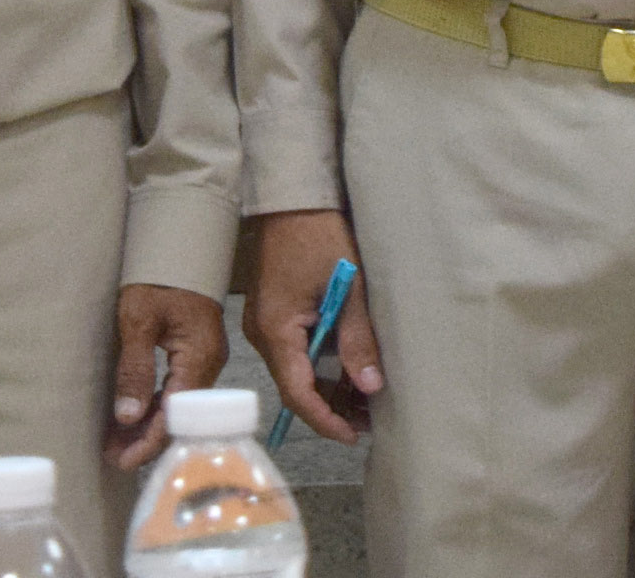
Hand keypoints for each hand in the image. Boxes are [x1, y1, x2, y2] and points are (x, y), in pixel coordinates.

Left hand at [106, 284, 230, 469]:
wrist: (180, 245)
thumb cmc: (159, 278)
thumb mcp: (139, 322)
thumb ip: (135, 369)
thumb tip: (128, 417)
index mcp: (200, 357)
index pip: (176, 415)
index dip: (148, 443)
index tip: (121, 462)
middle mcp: (209, 363)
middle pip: (180, 415)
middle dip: (146, 440)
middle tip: (111, 457)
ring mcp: (205, 358)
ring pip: (178, 405)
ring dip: (148, 425)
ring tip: (115, 442)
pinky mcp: (197, 353)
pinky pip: (178, 390)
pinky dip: (155, 406)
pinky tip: (133, 416)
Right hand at [247, 209, 380, 445]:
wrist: (295, 198)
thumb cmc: (322, 236)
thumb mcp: (347, 287)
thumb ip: (358, 339)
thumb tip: (372, 387)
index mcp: (276, 330)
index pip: (296, 392)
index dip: (325, 419)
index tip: (352, 436)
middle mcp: (263, 334)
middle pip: (295, 385)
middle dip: (331, 407)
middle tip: (369, 421)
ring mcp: (266, 324)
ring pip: (297, 370)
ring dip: (328, 387)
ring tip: (366, 400)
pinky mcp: (275, 314)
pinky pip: (296, 351)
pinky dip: (320, 365)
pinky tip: (348, 370)